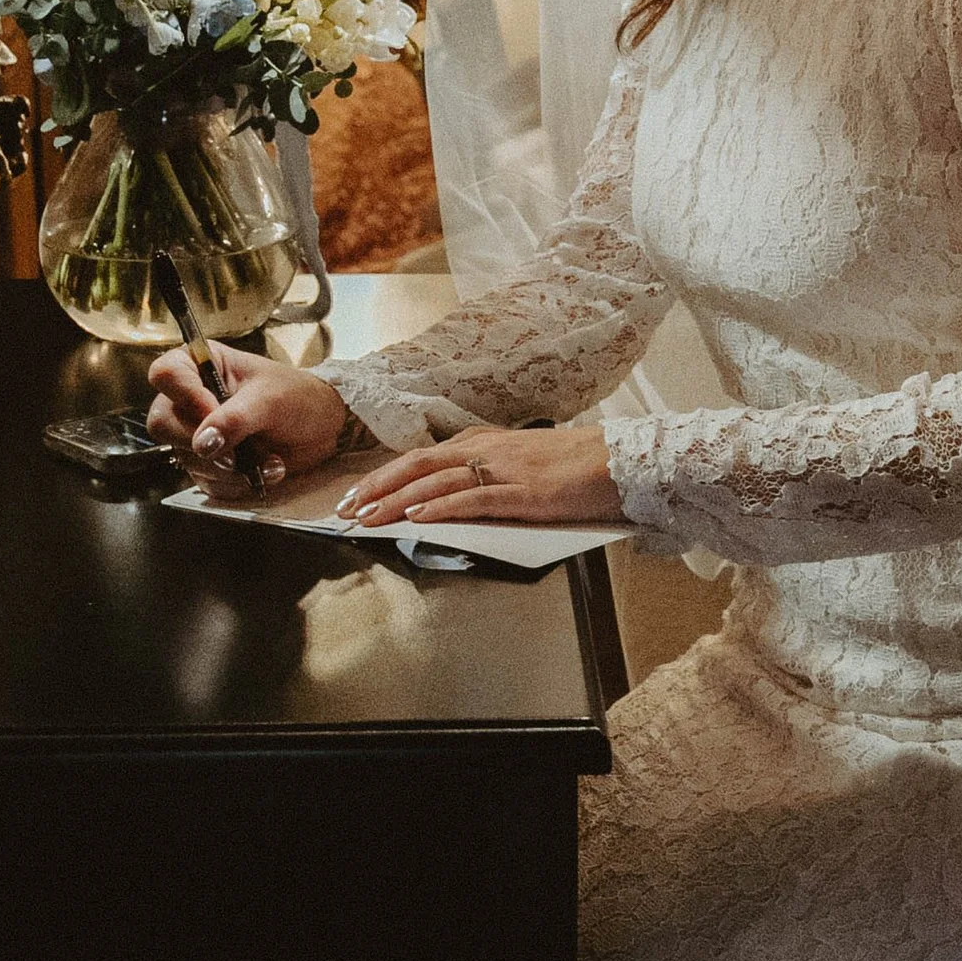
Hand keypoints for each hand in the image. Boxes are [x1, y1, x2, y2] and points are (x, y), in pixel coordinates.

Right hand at [145, 342, 349, 493]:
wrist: (322, 429)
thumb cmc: (297, 397)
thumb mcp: (269, 400)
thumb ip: (235, 418)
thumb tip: (203, 443)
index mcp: (201, 364)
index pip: (166, 375)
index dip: (184, 396)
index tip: (212, 411)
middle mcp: (190, 398)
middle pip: (164, 423)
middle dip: (203, 444)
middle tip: (238, 452)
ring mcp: (196, 434)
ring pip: (186, 458)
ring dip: (229, 468)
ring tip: (269, 460)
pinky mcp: (209, 464)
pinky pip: (206, 482)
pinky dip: (236, 484)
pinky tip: (265, 472)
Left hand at [337, 422, 620, 530]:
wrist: (617, 461)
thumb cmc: (572, 466)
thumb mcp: (518, 463)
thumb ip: (484, 475)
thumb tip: (447, 497)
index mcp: (482, 443)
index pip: (419, 458)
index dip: (381, 477)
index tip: (354, 497)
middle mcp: (485, 450)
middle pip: (416, 466)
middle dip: (375, 489)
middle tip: (344, 510)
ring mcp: (503, 470)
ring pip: (435, 482)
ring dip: (396, 501)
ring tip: (367, 517)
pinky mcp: (522, 493)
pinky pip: (473, 498)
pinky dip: (440, 507)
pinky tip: (417, 517)